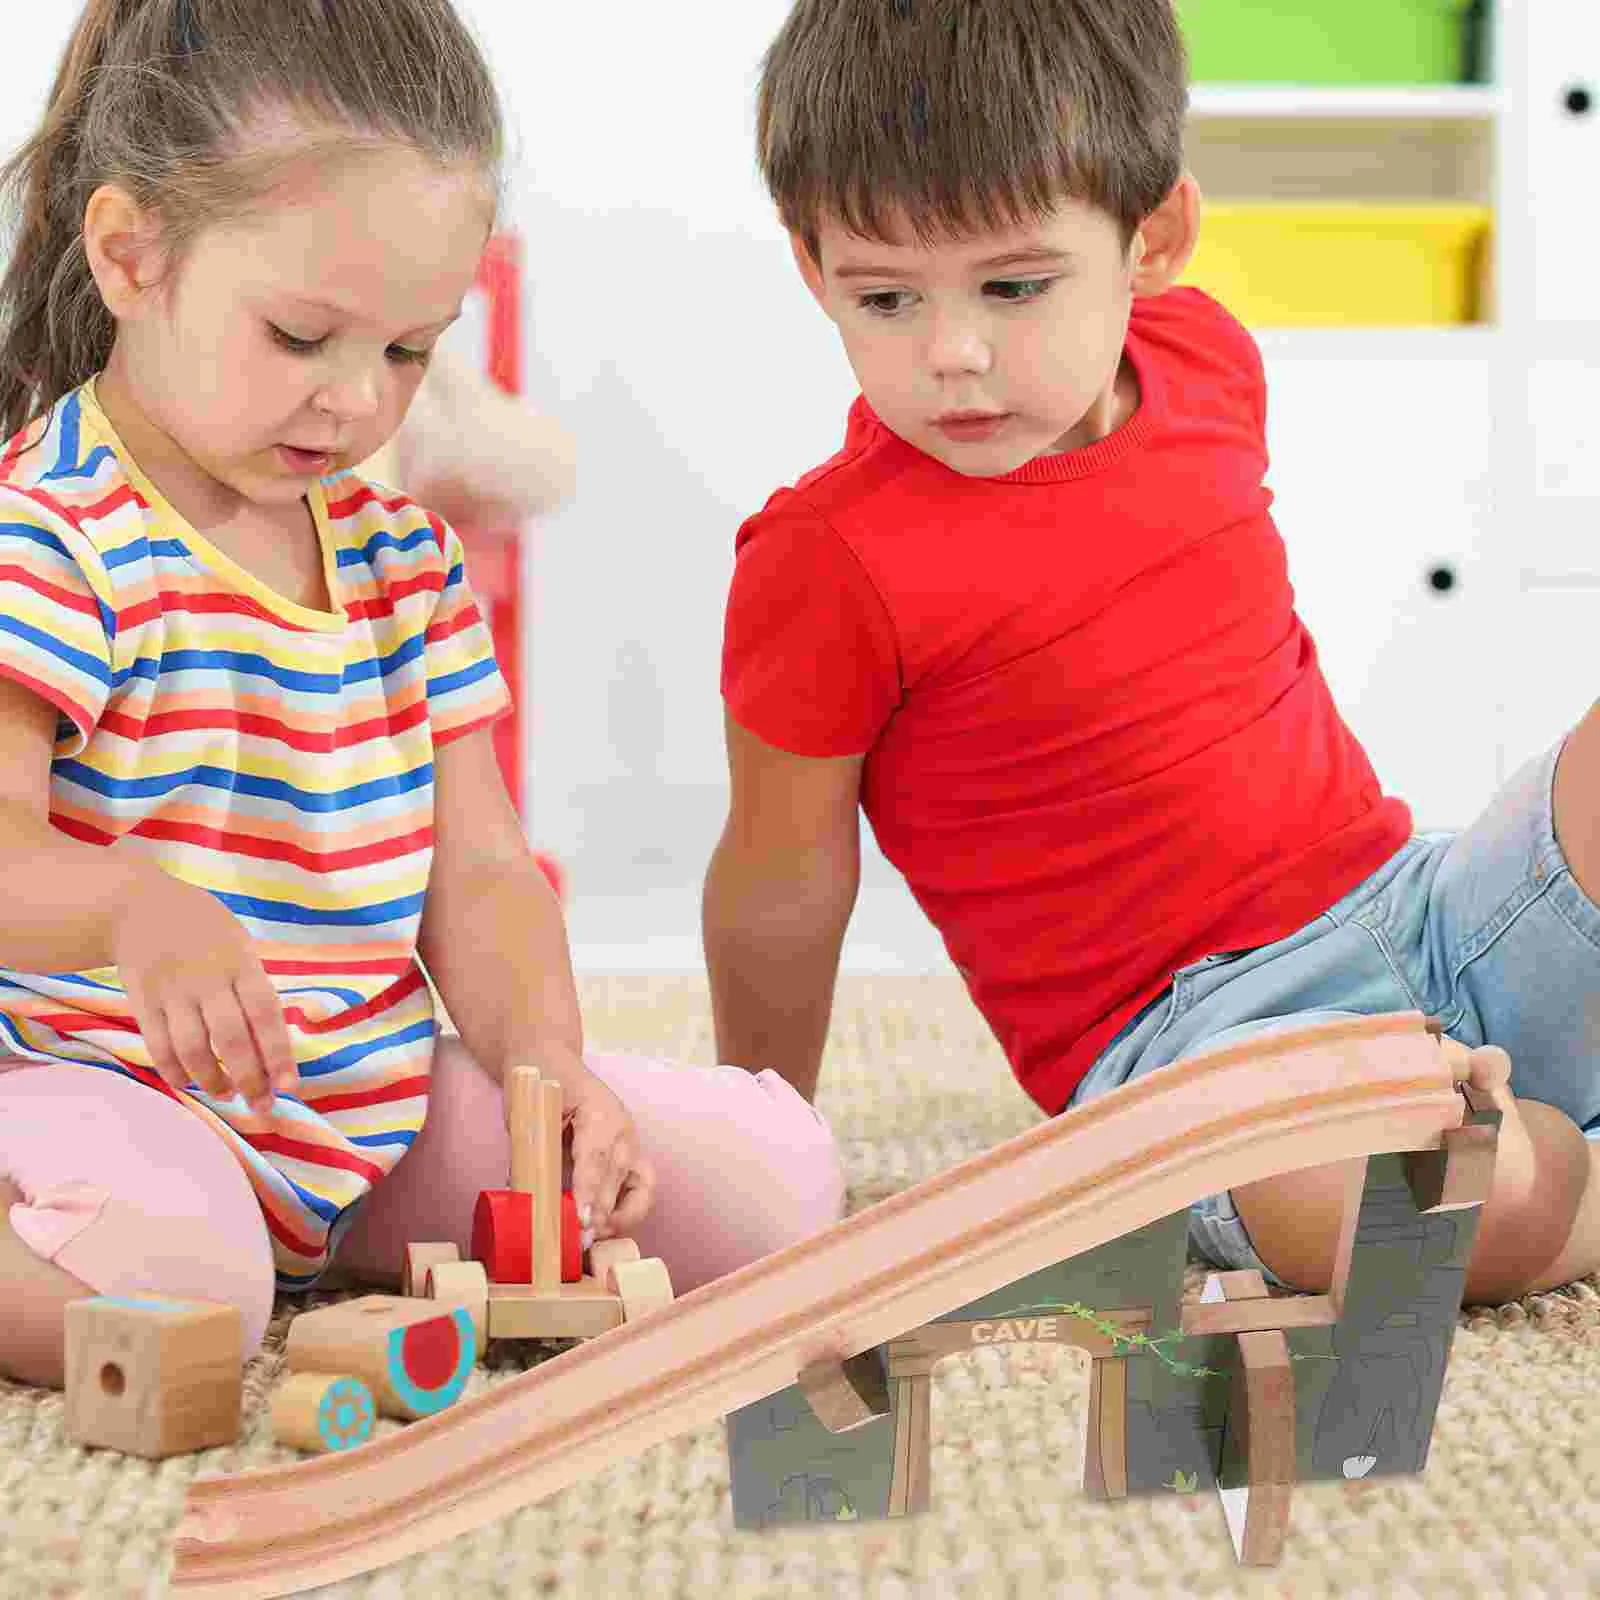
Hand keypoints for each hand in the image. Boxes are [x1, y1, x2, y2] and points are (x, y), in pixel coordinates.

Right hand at [109, 869, 297, 1116]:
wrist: (139, 905)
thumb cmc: (204, 930)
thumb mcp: (239, 945)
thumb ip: (253, 987)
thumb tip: (274, 1042)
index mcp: (240, 962)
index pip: (265, 1014)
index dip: (279, 1053)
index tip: (290, 1087)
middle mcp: (207, 978)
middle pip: (230, 1038)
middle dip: (250, 1079)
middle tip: (262, 1107)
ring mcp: (172, 991)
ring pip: (192, 1048)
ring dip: (212, 1080)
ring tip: (228, 1094)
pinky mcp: (142, 1001)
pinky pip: (159, 1045)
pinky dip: (175, 1071)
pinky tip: (192, 1083)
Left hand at [509, 1045, 654, 1240]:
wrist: (547, 1061)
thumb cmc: (535, 1083)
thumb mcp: (526, 1111)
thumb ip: (532, 1150)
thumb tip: (528, 1194)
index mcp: (597, 1110)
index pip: (596, 1156)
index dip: (589, 1192)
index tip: (583, 1220)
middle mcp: (621, 1127)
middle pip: (619, 1176)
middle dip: (602, 1213)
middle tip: (580, 1242)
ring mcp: (630, 1141)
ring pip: (642, 1186)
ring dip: (623, 1217)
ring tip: (596, 1236)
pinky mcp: (629, 1155)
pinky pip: (641, 1189)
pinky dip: (628, 1212)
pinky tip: (606, 1227)